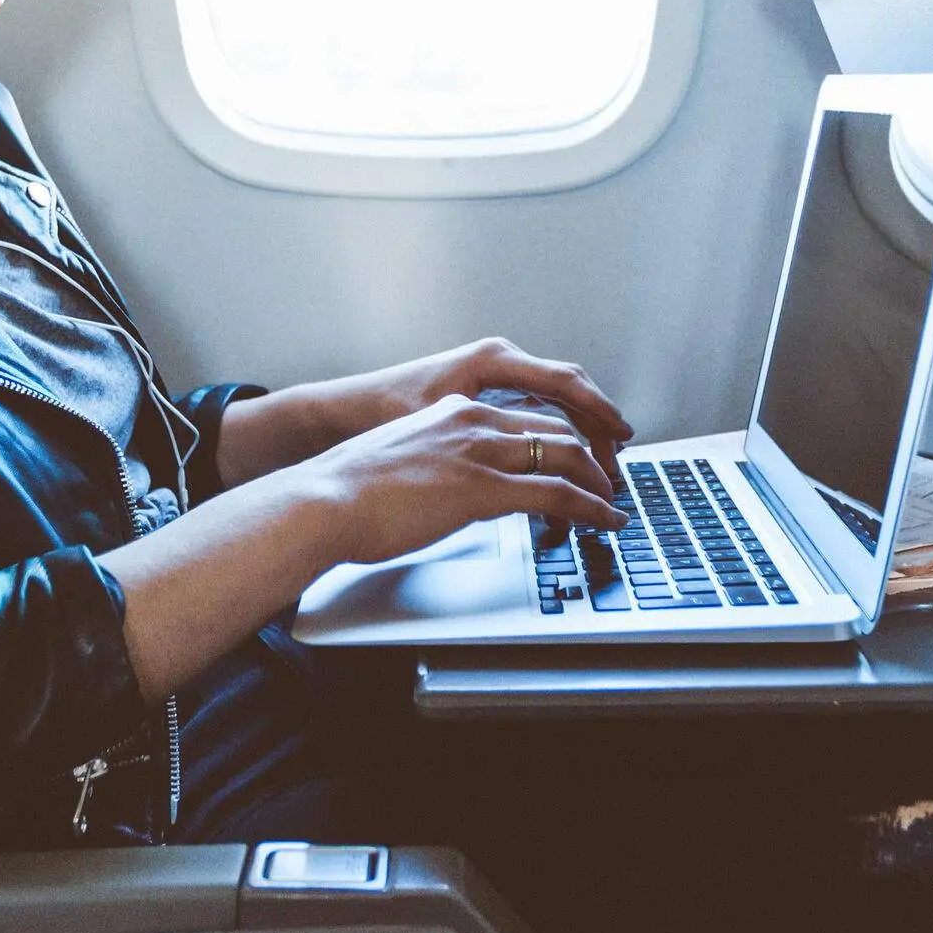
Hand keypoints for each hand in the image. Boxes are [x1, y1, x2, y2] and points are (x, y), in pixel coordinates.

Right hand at [294, 391, 625, 568]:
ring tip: (612, 503)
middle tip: (607, 480)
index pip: (526, 414)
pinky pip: (558, 494)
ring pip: (566, 455)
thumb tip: (443, 491)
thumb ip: (432, 464)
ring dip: (599, 481)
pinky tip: (604, 521)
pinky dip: (591, 507)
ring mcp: (480, 452)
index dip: (561, 437)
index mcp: (452, 410)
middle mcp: (472, 420)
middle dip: (592, 454)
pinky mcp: (483, 488)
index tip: (576, 458)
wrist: (321, 501)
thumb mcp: (399, 461)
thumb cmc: (346, 492)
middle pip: (557, 427)